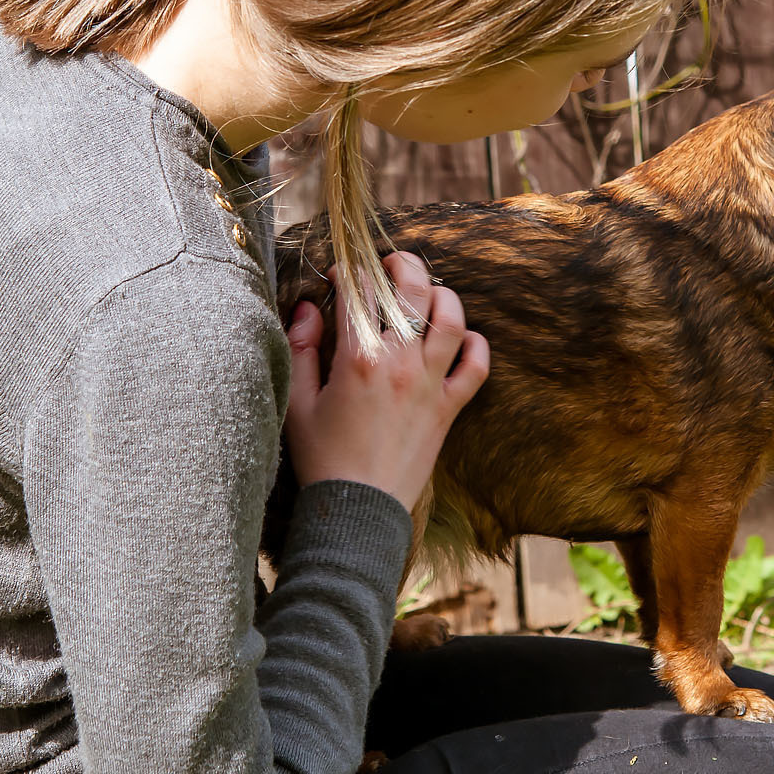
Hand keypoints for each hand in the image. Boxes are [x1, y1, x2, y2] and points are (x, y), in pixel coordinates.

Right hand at [284, 251, 488, 509]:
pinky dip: (476, 346)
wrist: (358, 511)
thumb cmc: (321, 459)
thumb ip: (301, 349)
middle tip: (391, 262)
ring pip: (451, 320)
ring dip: (442, 296)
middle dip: (403, 265)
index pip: (361, 292)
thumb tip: (308, 308)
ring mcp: (429, 385)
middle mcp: (399, 364)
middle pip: (413, 292)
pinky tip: (461, 339)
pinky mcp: (449, 409)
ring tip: (427, 292)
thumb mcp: (296, 402)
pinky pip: (477, 368)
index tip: (342, 275)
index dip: (351, 272)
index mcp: (357, 359)